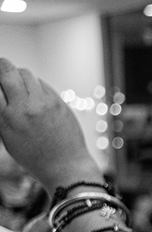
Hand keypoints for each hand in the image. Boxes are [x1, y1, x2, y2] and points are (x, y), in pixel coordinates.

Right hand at [0, 59, 101, 189]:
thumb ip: (1, 113)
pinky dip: (35, 84)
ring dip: (19, 74)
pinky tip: (33, 92)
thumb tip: (2, 92)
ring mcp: (44, 103)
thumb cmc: (33, 155)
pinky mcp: (59, 102)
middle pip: (8, 72)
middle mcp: (25, 108)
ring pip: (26, 73)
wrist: (65, 166)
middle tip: (1, 65)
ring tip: (17, 81)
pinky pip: (42, 84)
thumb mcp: (8, 137)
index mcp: (6, 118)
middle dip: (2, 65)